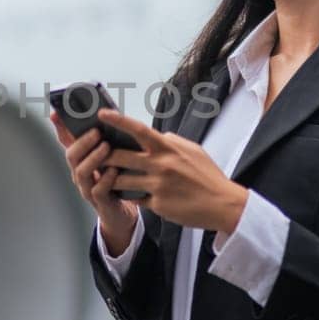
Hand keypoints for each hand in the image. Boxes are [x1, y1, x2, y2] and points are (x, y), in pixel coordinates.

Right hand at [49, 111, 138, 238]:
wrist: (120, 212)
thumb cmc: (114, 180)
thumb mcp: (107, 158)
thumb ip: (103, 140)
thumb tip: (105, 115)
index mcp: (80, 161)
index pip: (66, 141)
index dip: (60, 128)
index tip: (57, 113)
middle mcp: (79, 174)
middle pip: (71, 156)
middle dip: (83, 142)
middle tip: (97, 132)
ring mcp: (87, 188)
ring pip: (82, 172)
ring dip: (94, 158)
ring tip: (106, 147)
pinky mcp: (100, 202)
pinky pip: (98, 190)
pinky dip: (106, 179)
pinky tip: (114, 170)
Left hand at [95, 108, 248, 234]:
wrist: (222, 204)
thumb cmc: (207, 176)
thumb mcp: (192, 150)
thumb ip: (171, 142)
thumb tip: (157, 136)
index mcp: (169, 148)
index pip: (139, 130)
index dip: (118, 121)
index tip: (102, 114)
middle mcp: (161, 165)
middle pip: (120, 157)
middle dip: (104, 156)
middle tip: (96, 155)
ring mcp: (157, 186)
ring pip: (122, 180)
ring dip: (112, 179)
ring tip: (108, 177)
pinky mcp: (157, 205)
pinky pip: (136, 198)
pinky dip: (132, 196)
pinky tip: (131, 195)